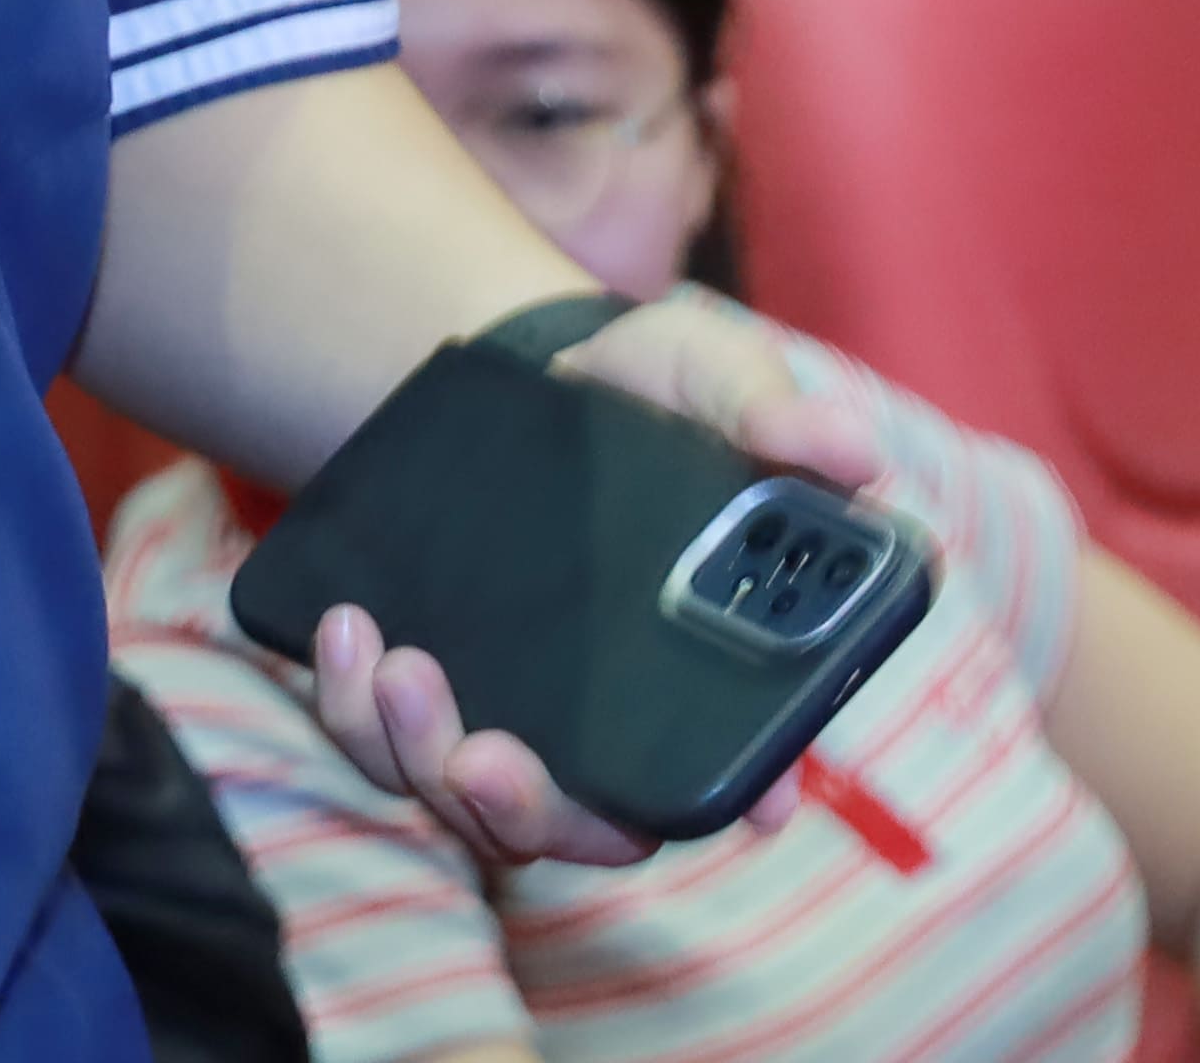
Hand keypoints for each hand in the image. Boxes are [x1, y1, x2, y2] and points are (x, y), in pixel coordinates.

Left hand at [303, 293, 886, 868]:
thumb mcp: (714, 379)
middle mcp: (615, 728)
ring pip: (469, 802)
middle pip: (581, 828)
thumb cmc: (656, 390)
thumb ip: (774, 415)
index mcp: (711, 676)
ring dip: (419, 755)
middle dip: (524, 811)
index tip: (742, 810)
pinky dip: (354, 710)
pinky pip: (384, 747)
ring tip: (392, 663)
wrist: (537, 371)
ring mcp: (520, 722)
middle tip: (480, 757)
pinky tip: (347, 630)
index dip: (741, 800)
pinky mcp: (434, 697)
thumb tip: (853, 447)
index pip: (736, 769)